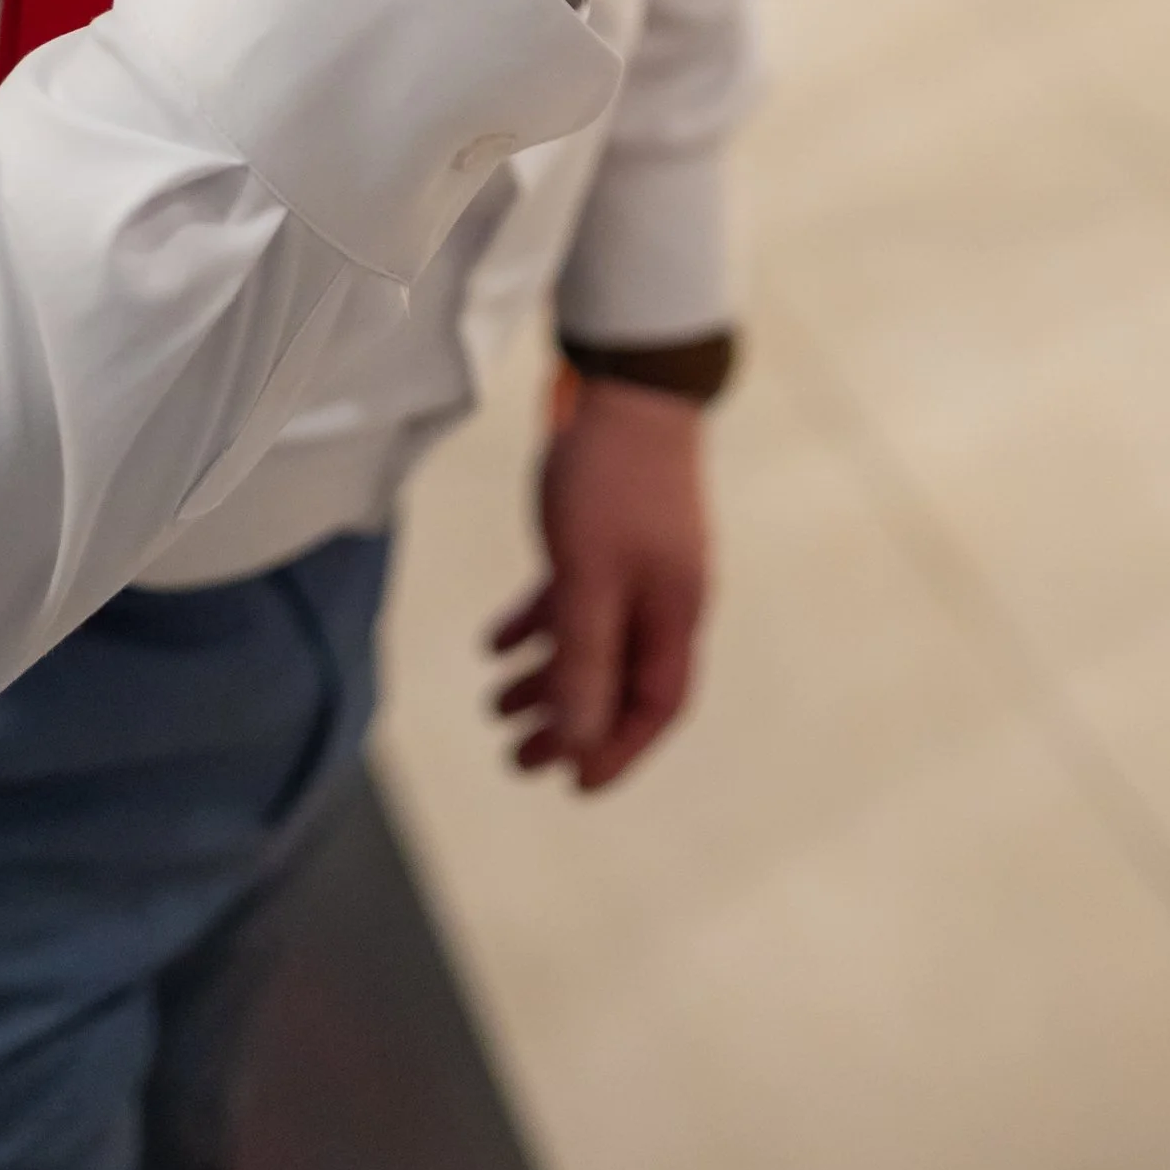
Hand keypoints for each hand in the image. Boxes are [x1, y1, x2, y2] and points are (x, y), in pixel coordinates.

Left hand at [490, 378, 708, 793]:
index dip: (617, 749)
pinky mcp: (610, 535)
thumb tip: (578, 737)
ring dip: (545, 677)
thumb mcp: (589, 576)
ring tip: (495, 706)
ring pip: (591, 640)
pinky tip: (495, 641)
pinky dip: (537, 623)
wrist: (626, 385)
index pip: (655, 704)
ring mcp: (638, 564)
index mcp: (675, 613)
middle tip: (515, 759)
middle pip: (618, 679)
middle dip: (568, 723)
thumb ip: (584, 658)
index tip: (573, 783)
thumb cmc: (612, 479)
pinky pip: (574, 598)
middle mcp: (663, 597)